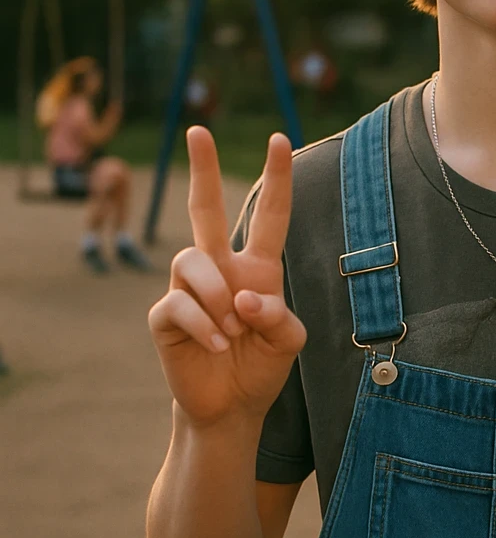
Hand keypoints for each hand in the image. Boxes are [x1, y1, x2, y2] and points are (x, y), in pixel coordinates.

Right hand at [148, 127, 306, 427]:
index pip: (269, 216)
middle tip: (199, 132)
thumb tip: (243, 298)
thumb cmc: (260, 366)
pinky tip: (218, 346)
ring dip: (216, 295)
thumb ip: (279, 316)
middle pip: (205, 208)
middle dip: (203, 169)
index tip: (281, 139)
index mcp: (256, 268)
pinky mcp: (165, 316)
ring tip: (233, 330)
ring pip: (192, 260)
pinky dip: (204, 325)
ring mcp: (188, 289)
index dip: (277, 179)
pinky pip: (179, 304)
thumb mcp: (288, 341)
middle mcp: (220, 269)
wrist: (231, 406)